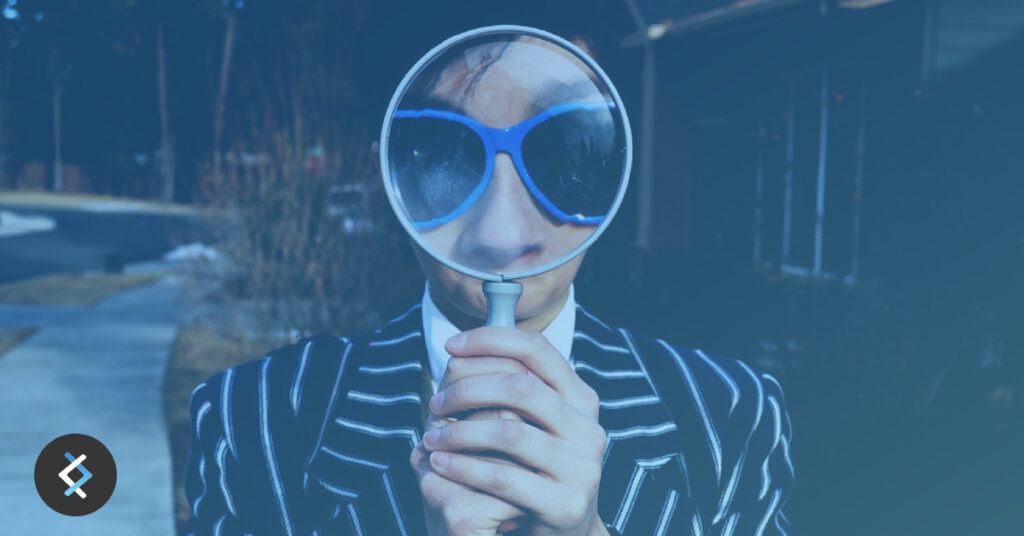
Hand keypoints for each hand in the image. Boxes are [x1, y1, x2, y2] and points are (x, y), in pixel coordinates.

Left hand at [424, 327, 609, 535]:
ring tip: (431, 439)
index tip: (450, 345)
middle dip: (467, 389)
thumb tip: (460, 352)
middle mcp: (588, 429)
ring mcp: (582, 467)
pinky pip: (504, 477)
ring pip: (509, 433)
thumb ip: (513, 391)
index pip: (536, 349)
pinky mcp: (566, 503)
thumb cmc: (536, 471)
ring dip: (459, 432)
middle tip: (436, 403)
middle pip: (520, 387)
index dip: (490, 339)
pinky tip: (440, 464)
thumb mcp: (535, 426)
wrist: (564, 535)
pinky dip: (464, 467)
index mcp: (581, 400)